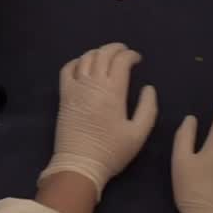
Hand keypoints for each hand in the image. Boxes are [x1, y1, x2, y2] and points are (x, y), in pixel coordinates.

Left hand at [39, 42, 157, 198]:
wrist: (80, 163)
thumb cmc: (112, 151)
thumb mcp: (138, 134)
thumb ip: (148, 108)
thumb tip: (148, 87)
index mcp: (113, 92)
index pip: (121, 61)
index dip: (130, 55)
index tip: (137, 59)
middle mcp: (93, 84)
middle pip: (102, 54)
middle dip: (115, 48)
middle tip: (124, 52)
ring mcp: (76, 88)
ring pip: (85, 58)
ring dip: (97, 53)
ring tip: (106, 56)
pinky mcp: (64, 95)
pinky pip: (67, 69)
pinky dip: (76, 62)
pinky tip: (83, 65)